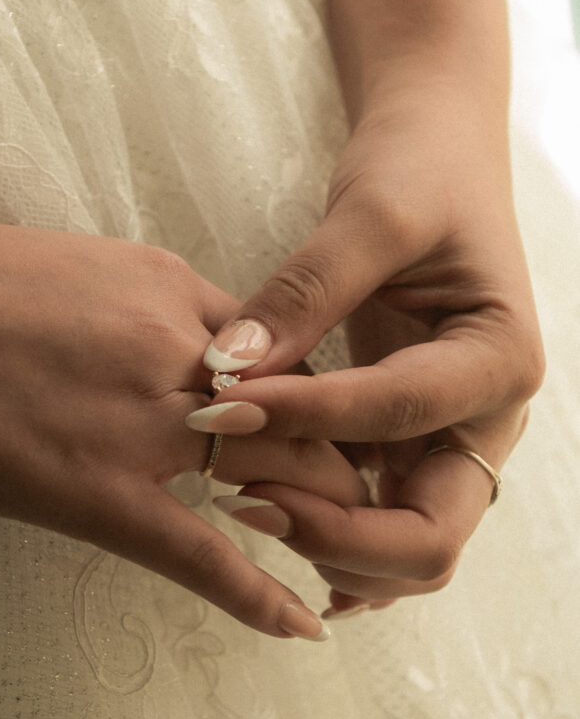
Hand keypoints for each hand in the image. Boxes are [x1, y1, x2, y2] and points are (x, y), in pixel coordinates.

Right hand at [0, 215, 366, 637]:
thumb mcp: (74, 271)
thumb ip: (144, 312)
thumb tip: (181, 353)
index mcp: (168, 286)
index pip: (282, 352)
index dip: (314, 400)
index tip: (325, 433)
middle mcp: (173, 348)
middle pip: (301, 413)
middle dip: (339, 463)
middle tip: (355, 503)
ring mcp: (139, 422)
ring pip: (273, 476)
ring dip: (318, 520)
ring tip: (344, 558)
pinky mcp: (94, 492)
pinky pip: (199, 554)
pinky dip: (257, 596)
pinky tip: (300, 626)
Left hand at [187, 86, 544, 608]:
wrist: (438, 167)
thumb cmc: (421, 174)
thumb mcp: (372, 214)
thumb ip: (305, 293)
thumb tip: (230, 369)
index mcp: (498, 358)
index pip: (399, 411)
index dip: (306, 418)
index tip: (220, 406)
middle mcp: (487, 420)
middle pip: (430, 535)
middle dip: (333, 532)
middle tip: (242, 496)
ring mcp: (452, 441)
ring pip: (408, 550)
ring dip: (331, 547)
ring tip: (247, 504)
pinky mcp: (414, 445)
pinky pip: (382, 521)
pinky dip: (336, 540)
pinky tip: (275, 522)